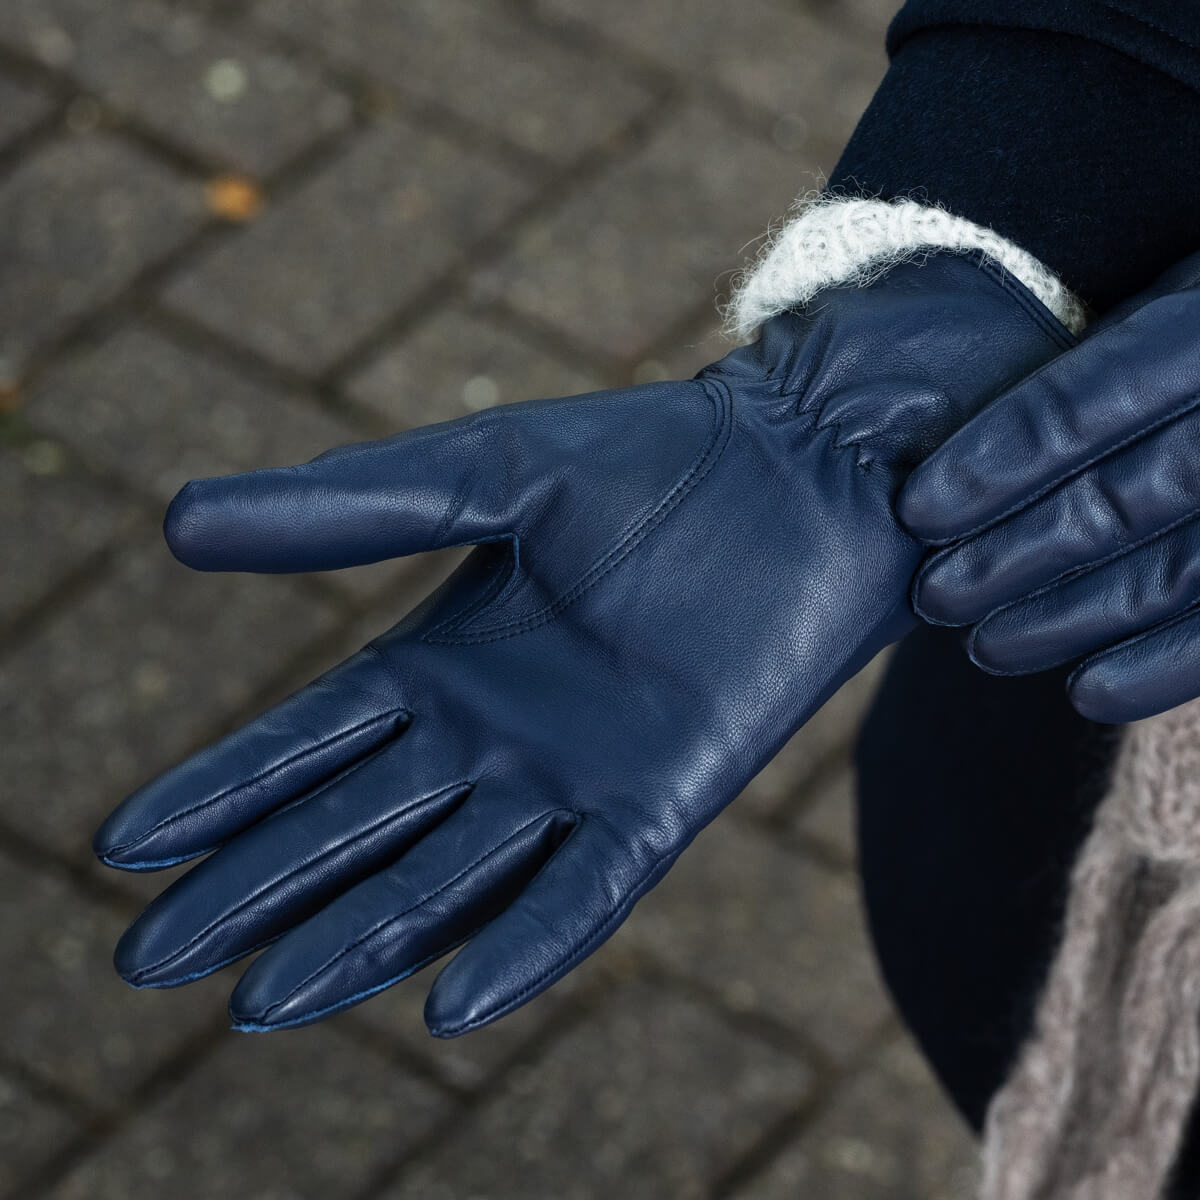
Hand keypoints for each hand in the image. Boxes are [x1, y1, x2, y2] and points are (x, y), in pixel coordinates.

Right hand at [94, 252, 1069, 1035]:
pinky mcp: (666, 798)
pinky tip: (447, 1006)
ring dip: (357, 941)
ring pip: (448, 879)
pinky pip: (587, 892)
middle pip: (354, 831)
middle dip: (253, 890)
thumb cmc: (648, 460)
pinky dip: (525, 947)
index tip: (118, 844)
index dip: (218, 794)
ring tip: (255, 1003)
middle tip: (148, 960)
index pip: (307, 747)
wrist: (798, 471)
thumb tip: (173, 523)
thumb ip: (347, 509)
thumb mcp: (482, 475)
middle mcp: (494, 736)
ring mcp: (575, 777)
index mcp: (442, 663)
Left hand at [900, 252, 1199, 723]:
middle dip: (1013, 555)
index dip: (995, 462)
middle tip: (932, 598)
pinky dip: (1162, 667)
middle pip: (1122, 497)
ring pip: (1176, 570)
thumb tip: (981, 439)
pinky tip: (1086, 694)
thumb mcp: (1179, 295)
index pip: (1087, 400)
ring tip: (983, 648)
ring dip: (1068, 617)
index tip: (917, 512)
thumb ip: (1104, 349)